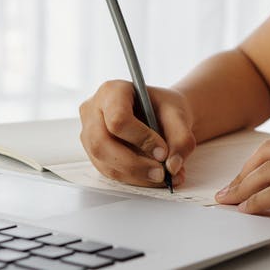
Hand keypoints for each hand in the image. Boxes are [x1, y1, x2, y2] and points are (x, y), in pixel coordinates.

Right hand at [78, 80, 195, 187]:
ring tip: (162, 177)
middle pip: (102, 144)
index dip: (140, 138)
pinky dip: (134, 179)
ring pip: (104, 162)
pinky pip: (110, 172)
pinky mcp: (95, 153)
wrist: (160, 114)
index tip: (163, 151)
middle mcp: (93, 111)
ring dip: (136, 175)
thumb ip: (180, 137)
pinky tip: (153, 177)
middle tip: (161, 173)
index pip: (117, 118)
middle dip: (134, 164)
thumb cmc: (163, 107)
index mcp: (112, 91)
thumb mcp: (178, 114)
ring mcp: (89, 134)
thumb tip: (172, 166)